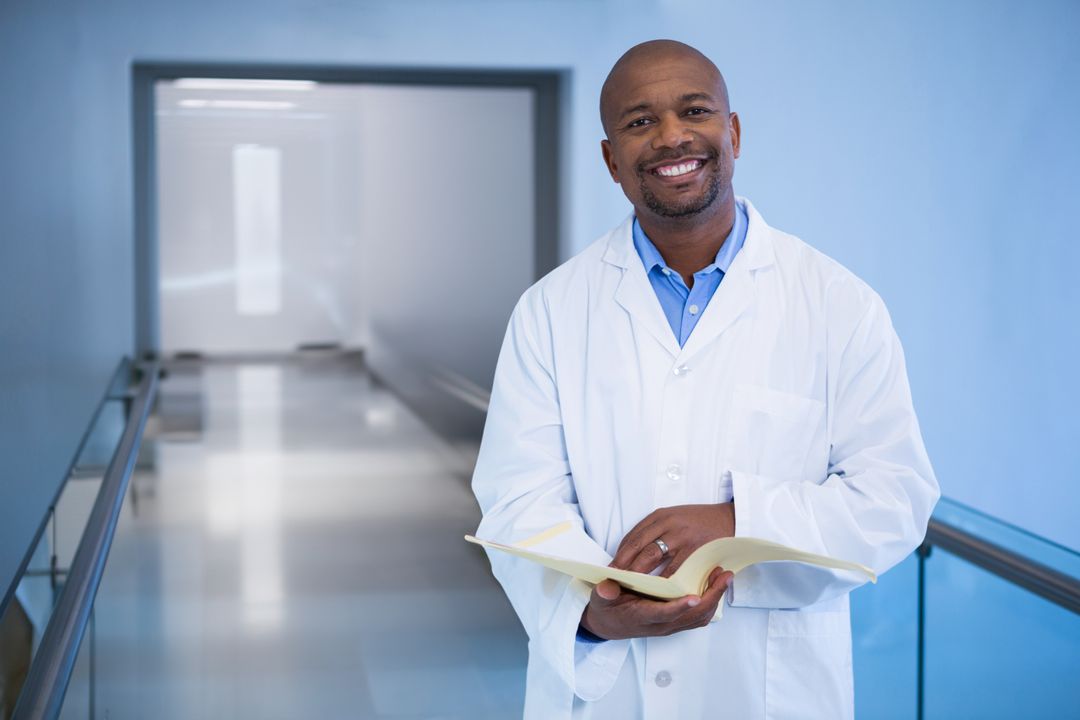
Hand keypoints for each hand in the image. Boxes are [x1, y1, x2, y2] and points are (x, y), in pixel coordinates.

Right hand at [580, 567, 732, 639]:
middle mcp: (660, 624)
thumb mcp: (600, 599)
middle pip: (691, 617)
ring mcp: (670, 625)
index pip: (663, 614)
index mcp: (641, 617)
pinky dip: (711, 603)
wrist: (609, 625)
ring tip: (723, 576)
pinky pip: (699, 617)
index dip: (678, 607)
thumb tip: (606, 586)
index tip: (694, 597)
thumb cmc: (607, 608)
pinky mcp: (675, 623)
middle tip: (723, 575)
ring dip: (714, 598)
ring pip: (699, 618)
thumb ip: (604, 593)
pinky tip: (715, 586)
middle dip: (711, 597)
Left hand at [611, 503, 735, 577]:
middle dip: (623, 565)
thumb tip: (632, 550)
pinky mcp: (694, 550)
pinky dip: (662, 581)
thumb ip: (655, 530)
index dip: (620, 554)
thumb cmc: (700, 521)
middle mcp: (668, 524)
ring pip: (652, 557)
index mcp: (660, 516)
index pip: (633, 536)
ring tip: (628, 587)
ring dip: (638, 574)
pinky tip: (655, 591)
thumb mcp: (674, 517)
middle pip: (638, 546)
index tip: (610, 568)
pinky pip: (674, 569)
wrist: (730, 518)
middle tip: (613, 580)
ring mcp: (681, 537)